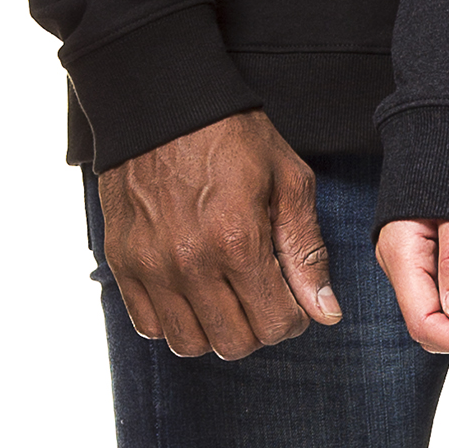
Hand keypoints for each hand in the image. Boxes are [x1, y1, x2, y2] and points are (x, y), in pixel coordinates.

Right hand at [97, 110, 340, 358]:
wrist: (164, 104)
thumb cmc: (234, 136)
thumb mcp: (288, 180)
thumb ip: (307, 250)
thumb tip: (326, 311)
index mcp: (237, 240)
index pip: (274, 323)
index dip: (295, 318)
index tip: (294, 298)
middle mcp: (189, 263)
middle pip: (233, 343)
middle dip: (260, 327)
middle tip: (264, 295)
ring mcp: (150, 267)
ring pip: (189, 343)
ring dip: (216, 330)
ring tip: (228, 295)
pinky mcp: (122, 263)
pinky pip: (149, 325)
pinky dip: (175, 320)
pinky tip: (193, 290)